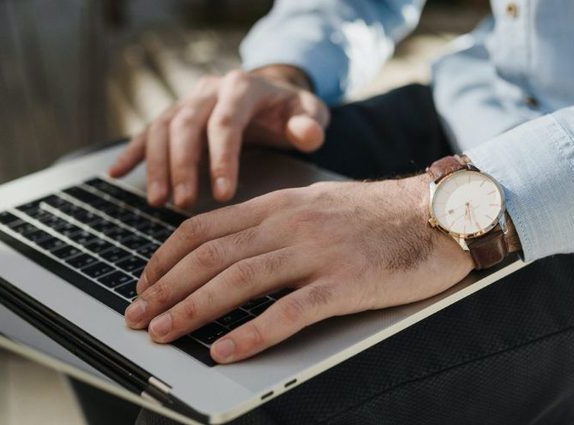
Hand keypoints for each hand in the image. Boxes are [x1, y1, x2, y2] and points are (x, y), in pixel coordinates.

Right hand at [108, 66, 328, 206]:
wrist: (271, 95)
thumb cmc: (291, 111)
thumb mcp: (309, 113)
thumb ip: (310, 124)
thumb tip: (305, 133)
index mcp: (242, 88)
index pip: (226, 123)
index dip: (222, 159)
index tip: (223, 194)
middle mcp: (209, 90)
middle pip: (186, 124)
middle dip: (182, 166)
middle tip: (183, 203)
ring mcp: (188, 101)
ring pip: (161, 128)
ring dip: (156, 165)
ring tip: (157, 201)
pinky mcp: (175, 114)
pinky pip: (147, 131)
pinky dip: (132, 152)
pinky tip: (115, 173)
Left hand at [124, 175, 474, 362]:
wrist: (437, 212)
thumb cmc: (377, 215)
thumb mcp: (317, 205)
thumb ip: (275, 223)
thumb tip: (232, 251)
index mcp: (281, 204)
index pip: (206, 227)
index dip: (166, 256)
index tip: (145, 281)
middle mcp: (292, 224)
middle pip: (212, 256)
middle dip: (165, 288)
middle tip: (136, 315)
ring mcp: (318, 252)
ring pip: (239, 281)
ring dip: (192, 310)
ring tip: (162, 333)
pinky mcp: (346, 282)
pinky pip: (289, 311)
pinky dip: (252, 333)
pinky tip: (225, 350)